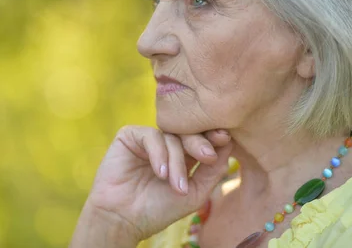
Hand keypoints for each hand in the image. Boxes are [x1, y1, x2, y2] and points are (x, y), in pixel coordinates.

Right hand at [71, 126, 232, 246]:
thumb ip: (212, 171)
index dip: (214, 137)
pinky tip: (160, 173)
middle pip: (188, 132)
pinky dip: (158, 154)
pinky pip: (150, 136)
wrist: (122, 219)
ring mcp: (148, 140)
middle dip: (200, 143)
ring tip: (176, 186)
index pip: (202, 138)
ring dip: (177, 161)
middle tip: (208, 155)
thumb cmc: (157, 210)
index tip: (225, 139)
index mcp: (183, 155)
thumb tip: (229, 144)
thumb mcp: (194, 193)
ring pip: (171, 137)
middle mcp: (166, 144)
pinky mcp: (129, 137)